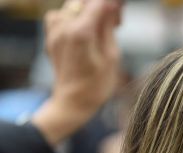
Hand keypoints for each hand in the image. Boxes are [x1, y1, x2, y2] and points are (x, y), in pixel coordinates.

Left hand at [31, 0, 121, 145]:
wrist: (72, 102)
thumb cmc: (97, 85)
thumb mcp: (111, 56)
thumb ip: (109, 27)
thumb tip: (112, 5)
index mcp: (81, 32)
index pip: (98, 2)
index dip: (112, 4)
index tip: (121, 13)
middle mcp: (64, 27)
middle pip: (83, 1)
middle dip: (101, 6)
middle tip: (115, 22)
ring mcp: (54, 31)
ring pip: (72, 6)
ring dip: (88, 11)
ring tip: (101, 28)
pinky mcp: (50, 36)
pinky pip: (60, 15)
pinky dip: (73, 17)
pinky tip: (83, 29)